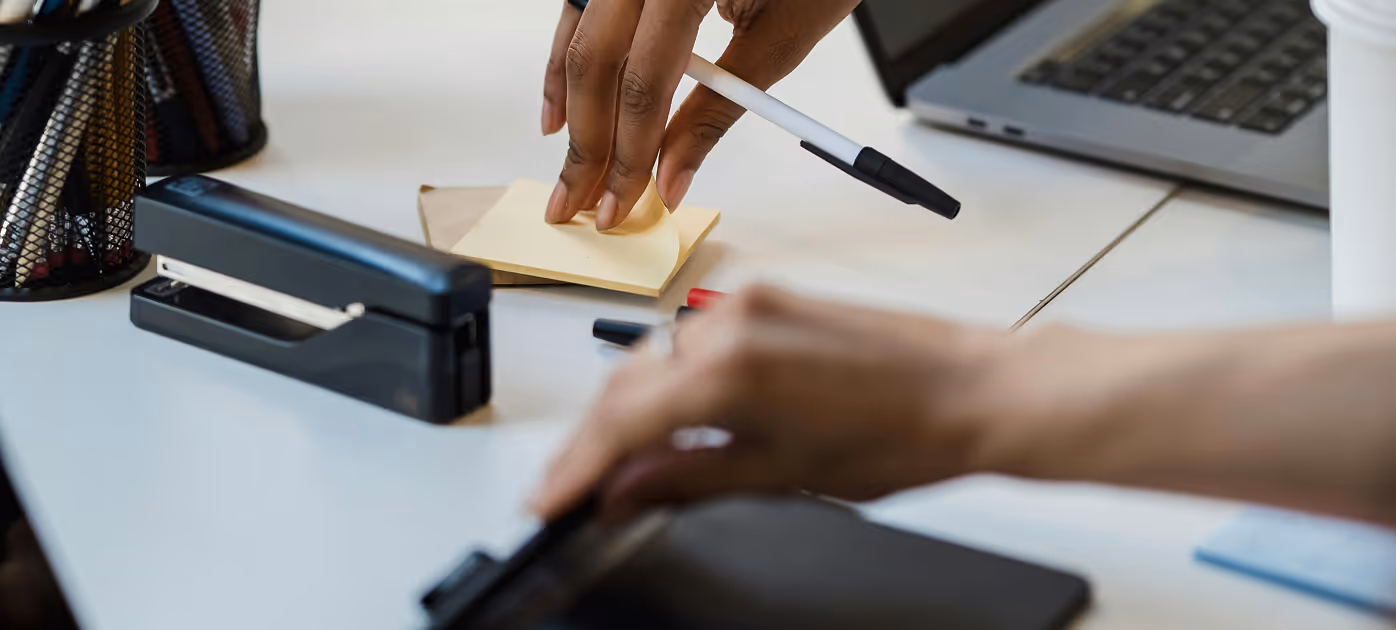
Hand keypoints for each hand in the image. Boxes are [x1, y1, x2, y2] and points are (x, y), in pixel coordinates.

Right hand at [528, 286, 1007, 519]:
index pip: (620, 421)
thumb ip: (687, 478)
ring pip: (654, 360)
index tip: (549, 497)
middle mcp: (730, 322)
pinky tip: (670, 417)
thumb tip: (626, 489)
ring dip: (629, 409)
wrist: (971, 388)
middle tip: (576, 489)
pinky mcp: (769, 300)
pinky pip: (692, 340)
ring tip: (619, 464)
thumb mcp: (783, 475)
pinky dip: (671, 381)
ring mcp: (749, 303)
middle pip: (625, 385)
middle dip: (594, 440)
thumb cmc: (904, 432)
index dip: (576, 467)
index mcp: (729, 368)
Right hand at [541, 0, 860, 229]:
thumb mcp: (784, 36)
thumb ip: (717, 110)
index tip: (625, 201)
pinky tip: (565, 100)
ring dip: (569, 101)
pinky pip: (582, 6)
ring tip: (569, 160)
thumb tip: (671, 173)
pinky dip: (571, 55)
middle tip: (583, 199)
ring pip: (576, 30)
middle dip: (589, 140)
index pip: (646, 77)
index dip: (631, 149)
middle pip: (597, 58)